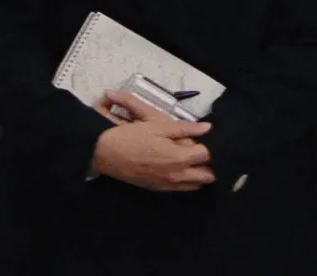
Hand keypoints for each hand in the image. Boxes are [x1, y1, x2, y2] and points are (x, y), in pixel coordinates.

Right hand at [91, 117, 214, 191]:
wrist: (105, 153)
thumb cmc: (132, 136)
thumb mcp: (159, 126)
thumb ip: (186, 129)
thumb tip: (208, 128)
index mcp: (179, 158)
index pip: (207, 156)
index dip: (211, 147)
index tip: (210, 141)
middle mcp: (177, 175)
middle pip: (207, 176)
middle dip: (211, 166)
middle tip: (207, 154)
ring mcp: (167, 184)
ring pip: (196, 185)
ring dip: (200, 175)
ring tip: (197, 162)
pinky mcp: (158, 189)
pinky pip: (181, 189)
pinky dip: (187, 181)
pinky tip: (183, 170)